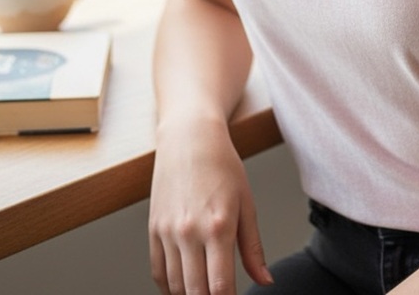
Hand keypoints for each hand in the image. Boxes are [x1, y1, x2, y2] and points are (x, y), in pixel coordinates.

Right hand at [149, 119, 272, 293]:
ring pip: (175, 286)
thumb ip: (253, 247)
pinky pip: (157, 272)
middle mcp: (190, 233)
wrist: (189, 138)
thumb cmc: (222, 165)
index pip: (220, 286)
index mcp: (219, 226)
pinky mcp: (153, 229)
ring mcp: (168, 232)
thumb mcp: (246, 203)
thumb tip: (264, 280)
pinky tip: (183, 286)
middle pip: (196, 292)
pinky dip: (169, 287)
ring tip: (204, 290)